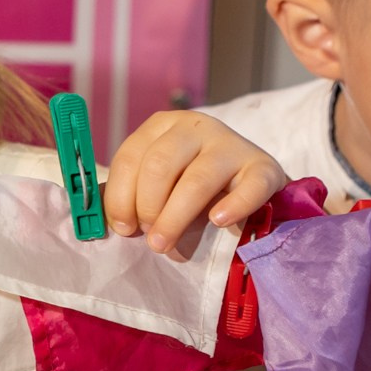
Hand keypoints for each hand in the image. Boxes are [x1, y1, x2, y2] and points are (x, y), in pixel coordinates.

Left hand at [104, 110, 287, 252]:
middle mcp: (195, 127)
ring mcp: (231, 144)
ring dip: (175, 217)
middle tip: (150, 238)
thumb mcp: (161, 179)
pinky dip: (233, 206)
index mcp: (162, 125)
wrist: (251, 180)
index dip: (121, 196)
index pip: (131, 156)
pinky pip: (249, 187)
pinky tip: (217, 222)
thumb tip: (106, 221)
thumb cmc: (193, 183)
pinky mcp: (263, 166)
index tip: (122, 227)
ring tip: (164, 245)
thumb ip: (133, 193)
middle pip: (160, 165)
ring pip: (197, 180)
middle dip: (147, 207)